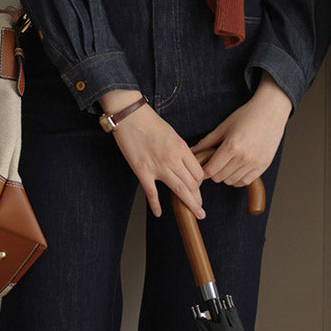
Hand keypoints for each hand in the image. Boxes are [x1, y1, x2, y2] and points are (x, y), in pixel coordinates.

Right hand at [99, 91, 204, 218]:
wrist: (129, 116)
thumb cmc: (150, 122)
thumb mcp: (173, 134)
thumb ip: (181, 151)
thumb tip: (186, 165)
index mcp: (181, 148)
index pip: (198, 172)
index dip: (200, 183)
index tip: (198, 188)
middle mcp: (172, 159)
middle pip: (191, 184)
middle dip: (198, 198)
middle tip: (201, 208)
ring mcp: (157, 167)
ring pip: (178, 190)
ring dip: (189, 204)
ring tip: (195, 213)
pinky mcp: (142, 171)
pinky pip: (152, 193)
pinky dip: (156, 205)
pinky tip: (159, 213)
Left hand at [192, 76, 291, 188]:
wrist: (270, 111)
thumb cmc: (246, 116)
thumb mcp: (223, 126)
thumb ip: (207, 141)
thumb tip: (192, 151)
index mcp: (232, 146)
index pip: (211, 170)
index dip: (203, 171)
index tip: (202, 168)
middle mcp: (244, 156)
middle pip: (219, 178)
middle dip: (213, 173)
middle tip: (213, 164)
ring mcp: (255, 162)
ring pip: (231, 181)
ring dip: (225, 176)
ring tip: (225, 165)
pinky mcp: (263, 165)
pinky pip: (245, 181)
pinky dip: (238, 179)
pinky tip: (236, 169)